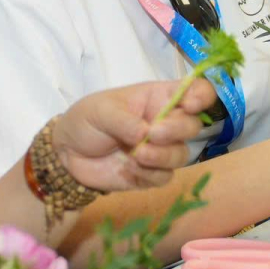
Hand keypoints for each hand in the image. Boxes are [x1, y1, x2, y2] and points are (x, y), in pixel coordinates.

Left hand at [53, 79, 215, 192]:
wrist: (67, 154)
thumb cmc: (87, 120)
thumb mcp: (101, 110)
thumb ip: (124, 120)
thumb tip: (145, 134)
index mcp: (159, 98)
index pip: (195, 91)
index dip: (202, 96)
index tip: (190, 105)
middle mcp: (166, 122)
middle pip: (194, 125)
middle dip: (177, 130)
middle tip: (153, 133)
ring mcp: (161, 150)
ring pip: (182, 155)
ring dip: (162, 156)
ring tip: (136, 154)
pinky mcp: (152, 174)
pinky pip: (165, 177)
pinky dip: (149, 174)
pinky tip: (129, 168)